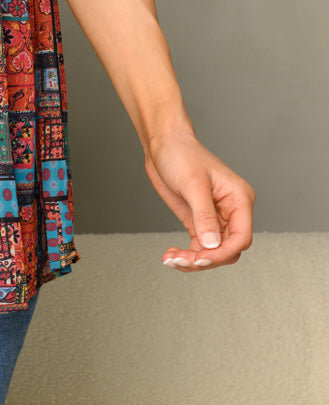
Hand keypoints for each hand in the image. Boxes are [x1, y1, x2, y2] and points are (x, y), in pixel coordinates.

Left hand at [143, 127, 254, 271]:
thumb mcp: (193, 184)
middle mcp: (231, 211)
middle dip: (206, 259)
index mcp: (239, 199)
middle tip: (181, 261)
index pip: (241, 237)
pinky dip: (187, 255)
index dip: (223, 253)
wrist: (162, 143)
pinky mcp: (198, 221)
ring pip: (213, 252)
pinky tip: (171, 255)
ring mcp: (215, 218)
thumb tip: (213, 245)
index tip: (201, 258)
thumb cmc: (181, 154)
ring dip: (193, 260)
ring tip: (171, 259)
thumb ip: (204, 216)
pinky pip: (199, 247)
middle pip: (228, 249)